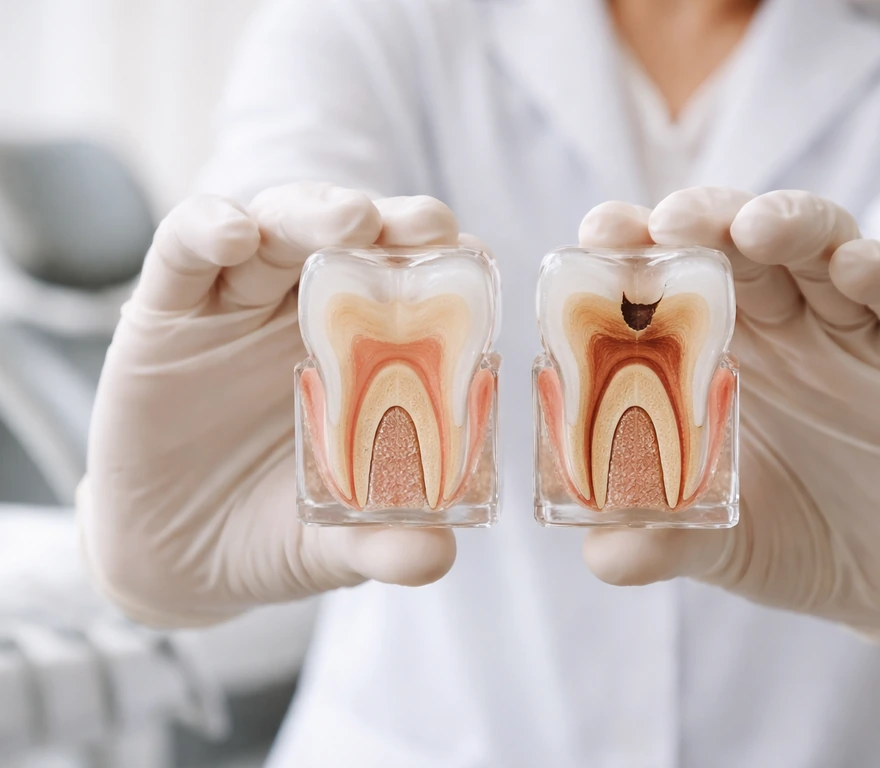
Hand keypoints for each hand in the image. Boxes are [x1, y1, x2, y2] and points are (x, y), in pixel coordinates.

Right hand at [79, 184, 469, 626]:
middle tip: (429, 228)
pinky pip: (184, 251)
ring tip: (348, 221)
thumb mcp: (333, 546)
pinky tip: (235, 233)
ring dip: (313, 213)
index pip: (412, 286)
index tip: (477, 261)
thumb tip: (437, 557)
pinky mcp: (167, 312)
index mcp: (366, 352)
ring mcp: (238, 304)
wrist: (175, 556)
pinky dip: (208, 230)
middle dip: (391, 222)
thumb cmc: (276, 530)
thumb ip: (381, 544)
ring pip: (278, 226)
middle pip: (352, 240)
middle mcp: (309, 311)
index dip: (445, 265)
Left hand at [578, 188, 879, 643]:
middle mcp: (778, 324)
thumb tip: (603, 556)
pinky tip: (856, 266)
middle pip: (737, 244)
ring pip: (820, 248)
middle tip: (668, 223)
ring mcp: (851, 330)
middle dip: (703, 220)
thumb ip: (665, 543)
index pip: (668, 279)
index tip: (599, 232)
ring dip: (787, 225)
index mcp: (714, 352)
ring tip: (751, 229)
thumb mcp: (723, 545)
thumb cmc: (792, 536)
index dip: (634, 247)